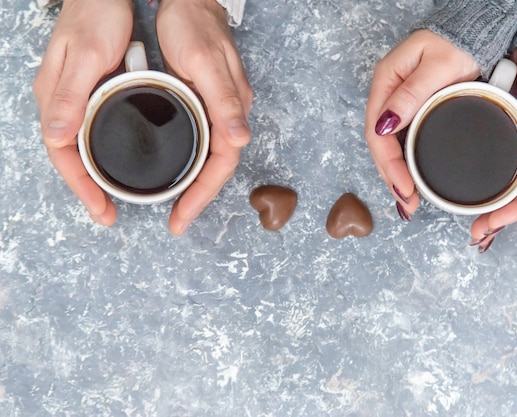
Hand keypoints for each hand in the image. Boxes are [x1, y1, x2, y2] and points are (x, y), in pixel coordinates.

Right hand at [33, 0, 132, 225]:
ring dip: (90, 175)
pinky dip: (97, 153)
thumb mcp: (88, 55)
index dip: (81, 186)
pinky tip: (112, 162)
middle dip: (85, 189)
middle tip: (106, 214)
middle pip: (68, 156)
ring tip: (108, 199)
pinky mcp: (87, 92)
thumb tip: (55, 138)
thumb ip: (71, 95)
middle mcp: (60, 101)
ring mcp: (72, 97)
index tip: (100, 210)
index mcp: (56, 96)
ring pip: (77, 146)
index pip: (62, 154)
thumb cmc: (97, 15)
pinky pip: (87, 131)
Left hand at [156, 0, 252, 234]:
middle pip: (218, 168)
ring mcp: (220, 110)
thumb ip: (223, 100)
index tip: (181, 217)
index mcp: (231, 108)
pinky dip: (192, 163)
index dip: (202, 195)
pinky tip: (180, 169)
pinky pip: (205, 143)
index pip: (221, 165)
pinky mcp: (208, 104)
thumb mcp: (203, 60)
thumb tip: (240, 140)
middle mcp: (229, 114)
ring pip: (212, 158)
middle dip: (198, 198)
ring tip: (178, 206)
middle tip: (177, 222)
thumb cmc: (193, 24)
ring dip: (197, 185)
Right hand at [365, 30, 479, 220]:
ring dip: (396, 175)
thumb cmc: (462, 42)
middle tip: (407, 205)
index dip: (389, 166)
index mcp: (387, 82)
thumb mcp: (440, 66)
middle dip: (391, 178)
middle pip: (380, 145)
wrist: (480, 29)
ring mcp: (399, 103)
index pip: (377, 133)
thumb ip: (413, 94)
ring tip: (409, 200)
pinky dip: (406, 164)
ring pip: (390, 147)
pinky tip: (412, 179)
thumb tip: (385, 125)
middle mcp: (388, 95)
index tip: (405, 189)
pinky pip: (402, 141)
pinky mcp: (413, 109)